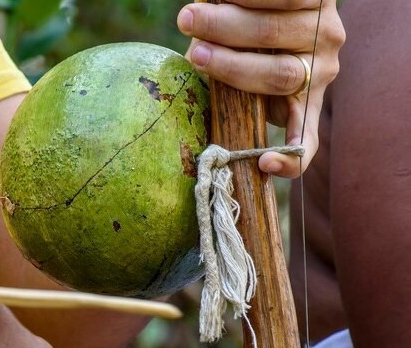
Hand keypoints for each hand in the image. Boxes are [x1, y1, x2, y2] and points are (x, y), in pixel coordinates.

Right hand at [177, 0, 344, 177]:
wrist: (264, 1)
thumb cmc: (238, 40)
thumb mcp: (234, 71)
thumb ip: (222, 83)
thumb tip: (190, 94)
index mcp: (303, 99)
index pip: (305, 141)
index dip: (292, 160)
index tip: (265, 163)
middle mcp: (323, 68)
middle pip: (279, 75)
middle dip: (229, 65)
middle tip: (194, 53)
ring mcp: (325, 31)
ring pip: (274, 33)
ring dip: (227, 25)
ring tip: (191, 17)